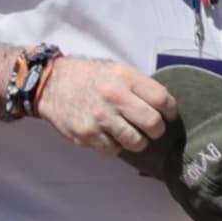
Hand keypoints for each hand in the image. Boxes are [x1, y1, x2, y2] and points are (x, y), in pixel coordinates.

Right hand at [31, 53, 172, 157]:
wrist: (50, 84)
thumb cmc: (87, 76)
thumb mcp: (115, 70)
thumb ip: (138, 86)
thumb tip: (164, 106)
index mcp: (124, 78)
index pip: (162, 99)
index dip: (171, 111)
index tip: (169, 115)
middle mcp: (114, 97)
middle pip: (153, 124)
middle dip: (157, 130)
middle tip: (152, 129)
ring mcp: (100, 118)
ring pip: (136, 142)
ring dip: (138, 142)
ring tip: (132, 135)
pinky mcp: (87, 135)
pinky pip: (114, 150)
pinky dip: (115, 146)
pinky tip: (109, 135)